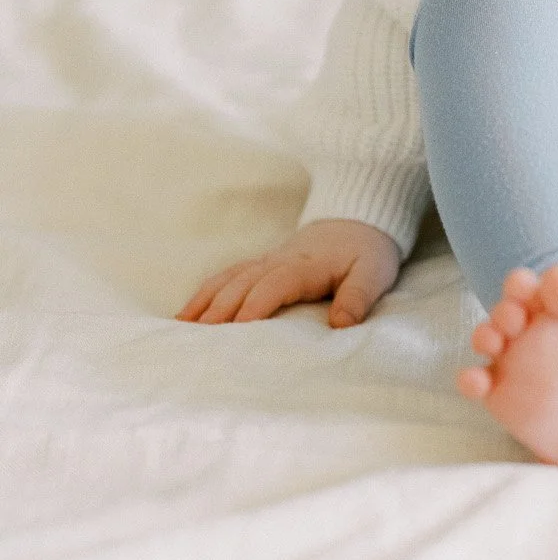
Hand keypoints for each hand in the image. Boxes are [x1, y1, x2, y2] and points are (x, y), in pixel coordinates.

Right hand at [177, 218, 400, 326]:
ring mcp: (266, 260)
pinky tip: (186, 316)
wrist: (359, 218)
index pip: (276, 283)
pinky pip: (227, 276)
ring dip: (204, 301)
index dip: (256, 304)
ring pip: (229, 278)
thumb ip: (359, 297)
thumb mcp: (374, 273)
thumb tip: (341, 325)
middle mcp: (279, 260)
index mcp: (306, 264)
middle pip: (243, 282)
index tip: (238, 329)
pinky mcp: (260, 264)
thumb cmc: (367, 251)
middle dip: (220, 309)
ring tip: (180, 330)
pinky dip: (205, 294)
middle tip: (196, 341)